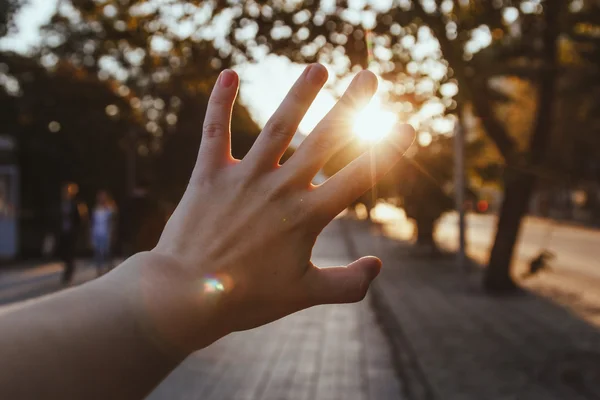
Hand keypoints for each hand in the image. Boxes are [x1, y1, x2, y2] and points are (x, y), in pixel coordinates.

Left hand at [135, 64, 413, 351]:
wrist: (187, 297)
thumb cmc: (248, 298)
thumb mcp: (305, 295)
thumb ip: (348, 284)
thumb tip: (378, 265)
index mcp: (308, 215)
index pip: (359, 175)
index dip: (388, 149)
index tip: (408, 126)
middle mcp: (281, 188)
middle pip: (324, 138)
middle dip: (351, 105)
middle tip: (369, 76)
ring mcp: (245, 177)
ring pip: (278, 126)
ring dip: (300, 94)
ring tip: (318, 67)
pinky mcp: (210, 174)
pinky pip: (215, 131)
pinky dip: (220, 102)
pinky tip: (229, 73)